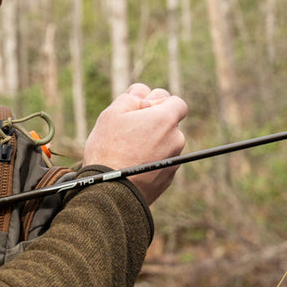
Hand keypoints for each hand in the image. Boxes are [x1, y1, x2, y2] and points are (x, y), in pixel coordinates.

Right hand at [82, 84, 187, 204]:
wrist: (110, 192)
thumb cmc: (109, 149)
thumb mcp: (112, 113)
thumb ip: (132, 97)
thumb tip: (144, 94)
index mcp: (166, 120)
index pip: (177, 102)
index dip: (159, 102)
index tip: (142, 109)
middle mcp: (176, 139)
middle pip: (169, 124)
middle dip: (153, 123)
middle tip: (127, 130)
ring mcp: (174, 161)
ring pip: (165, 144)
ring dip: (151, 143)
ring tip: (125, 151)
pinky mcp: (167, 179)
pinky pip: (161, 162)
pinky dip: (150, 161)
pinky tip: (130, 165)